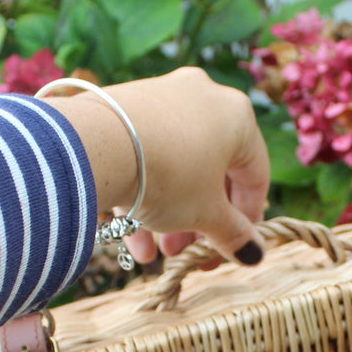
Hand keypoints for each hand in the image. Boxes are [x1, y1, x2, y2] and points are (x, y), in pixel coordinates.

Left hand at [41, 67, 269, 265]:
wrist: (97, 145)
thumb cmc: (168, 176)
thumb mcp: (206, 214)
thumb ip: (234, 235)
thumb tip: (254, 254)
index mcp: (237, 116)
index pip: (254, 176)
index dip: (248, 219)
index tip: (236, 247)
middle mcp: (203, 97)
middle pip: (211, 172)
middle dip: (199, 221)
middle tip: (187, 253)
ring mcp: (161, 97)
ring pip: (175, 166)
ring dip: (169, 215)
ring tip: (156, 252)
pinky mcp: (124, 104)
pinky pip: (144, 154)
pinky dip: (142, 192)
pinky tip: (131, 234)